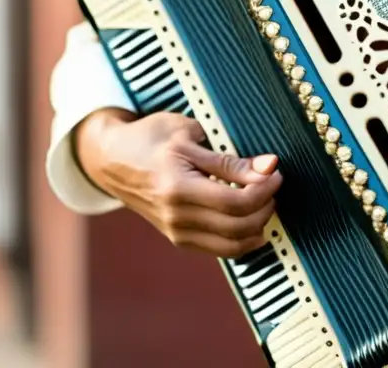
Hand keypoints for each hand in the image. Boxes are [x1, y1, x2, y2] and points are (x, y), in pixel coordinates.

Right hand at [75, 109, 282, 257]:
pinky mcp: (177, 239)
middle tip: (274, 185)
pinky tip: (254, 222)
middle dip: (266, 207)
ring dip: (258, 226)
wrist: (112, 159)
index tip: (275, 172)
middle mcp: (176, 217)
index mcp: (177, 188)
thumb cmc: (150, 139)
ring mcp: (175, 232)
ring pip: (232, 246)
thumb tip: (269, 167)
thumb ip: (229, 159)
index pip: (235, 202)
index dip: (264, 190)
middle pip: (237, 227)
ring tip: (265, 202)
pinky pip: (219, 250)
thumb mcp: (188, 136)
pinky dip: (243, 240)